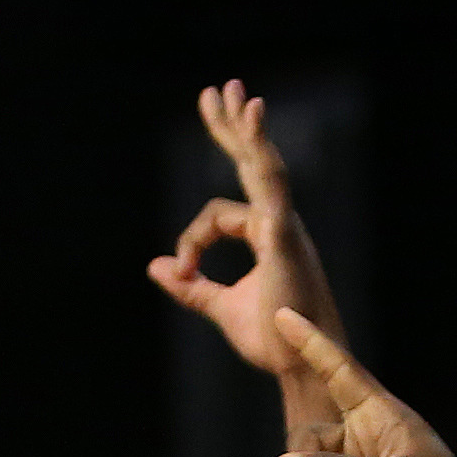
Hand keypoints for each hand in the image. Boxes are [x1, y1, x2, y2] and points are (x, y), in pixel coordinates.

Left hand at [145, 79, 342, 383]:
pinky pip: (269, 183)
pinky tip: (253, 116)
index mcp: (267, 235)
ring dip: (246, 128)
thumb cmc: (274, 340)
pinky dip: (259, 149)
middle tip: (217, 91)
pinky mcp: (284, 234)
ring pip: (263, 166)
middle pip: (251, 164)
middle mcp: (279, 223)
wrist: (301, 365)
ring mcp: (284, 225)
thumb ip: (189, 285)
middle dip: (232, 128)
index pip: (217, 215)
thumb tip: (155, 266)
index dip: (190, 241)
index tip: (179, 272)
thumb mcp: (219, 307)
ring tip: (235, 93)